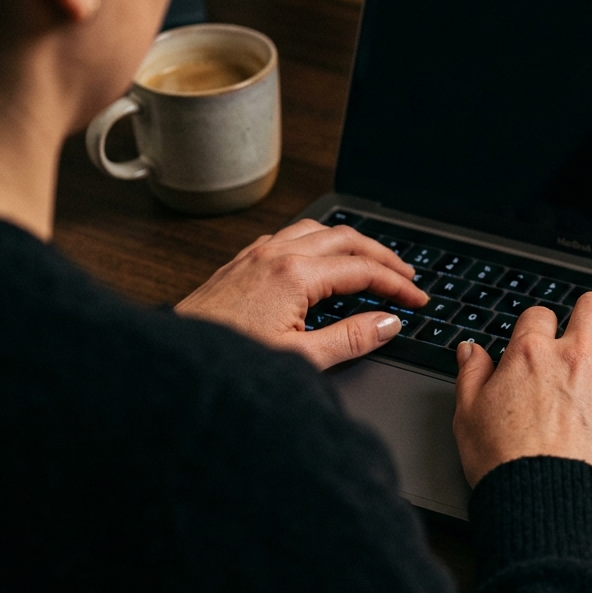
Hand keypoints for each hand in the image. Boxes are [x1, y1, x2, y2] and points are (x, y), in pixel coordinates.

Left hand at [175, 219, 427, 369]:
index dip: (396, 285)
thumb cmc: (228, 360)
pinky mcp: (242, 261)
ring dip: (351, 243)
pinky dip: (319, 242)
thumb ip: (351, 338)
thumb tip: (387, 323)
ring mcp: (256, 254)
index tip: (416, 299)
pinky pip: (291, 235)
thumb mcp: (300, 357)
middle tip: (406, 276)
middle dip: (382, 256)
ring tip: (372, 262)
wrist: (175, 361)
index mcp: (294, 274)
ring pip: (318, 230)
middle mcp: (276, 254)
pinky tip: (322, 260)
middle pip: (346, 239)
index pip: (363, 270)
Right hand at [452, 292, 591, 485]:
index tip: (539, 338)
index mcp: (531, 354)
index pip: (539, 315)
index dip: (539, 325)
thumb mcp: (467, 414)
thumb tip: (471, 350)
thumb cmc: (502, 461)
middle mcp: (575, 357)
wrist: (541, 498)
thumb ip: (472, 375)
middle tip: (589, 324)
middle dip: (591, 312)